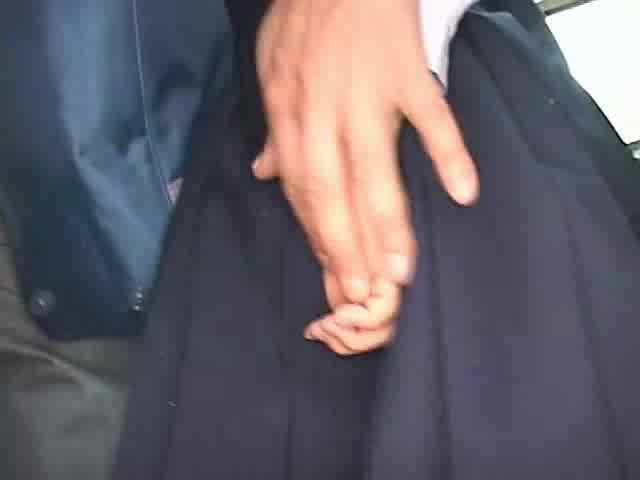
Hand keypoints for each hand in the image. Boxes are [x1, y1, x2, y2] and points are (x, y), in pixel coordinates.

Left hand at [253, 0, 477, 343]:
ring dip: (387, 224)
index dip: (316, 237)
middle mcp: (323, 112)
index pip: (300, 190)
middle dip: (345, 250)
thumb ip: (270, 126)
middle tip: (363, 302)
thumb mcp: (269, 66)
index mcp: (289, 113)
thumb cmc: (304, 15)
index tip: (333, 281)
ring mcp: (368, 94)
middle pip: (331, 192)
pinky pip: (431, 116)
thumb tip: (262, 172)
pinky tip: (464, 192)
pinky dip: (449, 152)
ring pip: (374, 169)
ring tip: (400, 274)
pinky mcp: (409, 72)